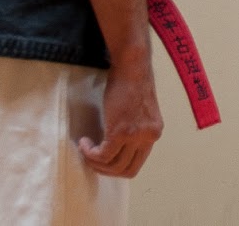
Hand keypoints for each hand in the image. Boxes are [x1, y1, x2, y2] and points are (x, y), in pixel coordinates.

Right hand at [79, 50, 161, 177]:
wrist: (132, 67)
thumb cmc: (132, 83)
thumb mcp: (139, 112)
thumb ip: (135, 129)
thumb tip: (119, 146)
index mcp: (155, 132)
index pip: (137, 163)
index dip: (117, 166)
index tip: (103, 159)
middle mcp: (149, 137)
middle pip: (126, 170)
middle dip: (106, 170)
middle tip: (91, 159)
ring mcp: (136, 136)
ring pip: (113, 165)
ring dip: (95, 162)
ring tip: (86, 150)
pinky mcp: (121, 132)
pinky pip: (103, 155)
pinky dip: (90, 154)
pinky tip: (84, 143)